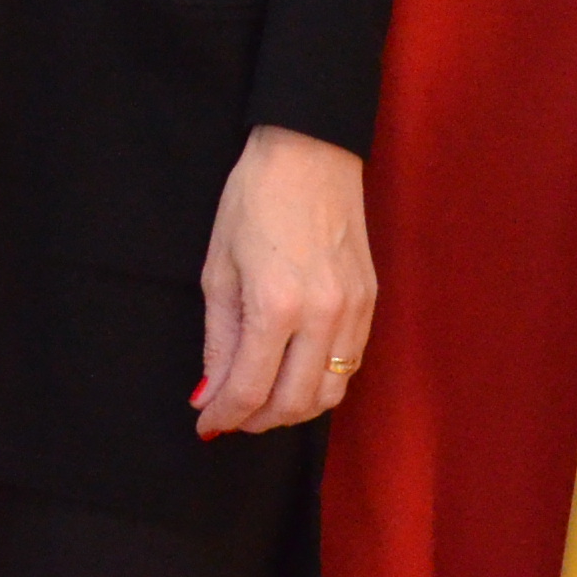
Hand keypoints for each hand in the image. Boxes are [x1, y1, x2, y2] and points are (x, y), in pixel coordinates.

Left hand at [193, 126, 373, 436]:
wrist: (310, 151)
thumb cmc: (255, 199)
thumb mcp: (219, 268)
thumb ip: (218, 338)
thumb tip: (210, 392)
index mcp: (277, 305)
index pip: (250, 388)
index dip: (224, 415)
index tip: (205, 424)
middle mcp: (323, 316)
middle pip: (294, 404)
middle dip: (256, 421)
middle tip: (231, 416)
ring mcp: (354, 311)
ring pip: (329, 395)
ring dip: (292, 409)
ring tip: (262, 400)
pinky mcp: (370, 303)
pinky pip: (350, 366)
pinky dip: (320, 383)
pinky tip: (295, 372)